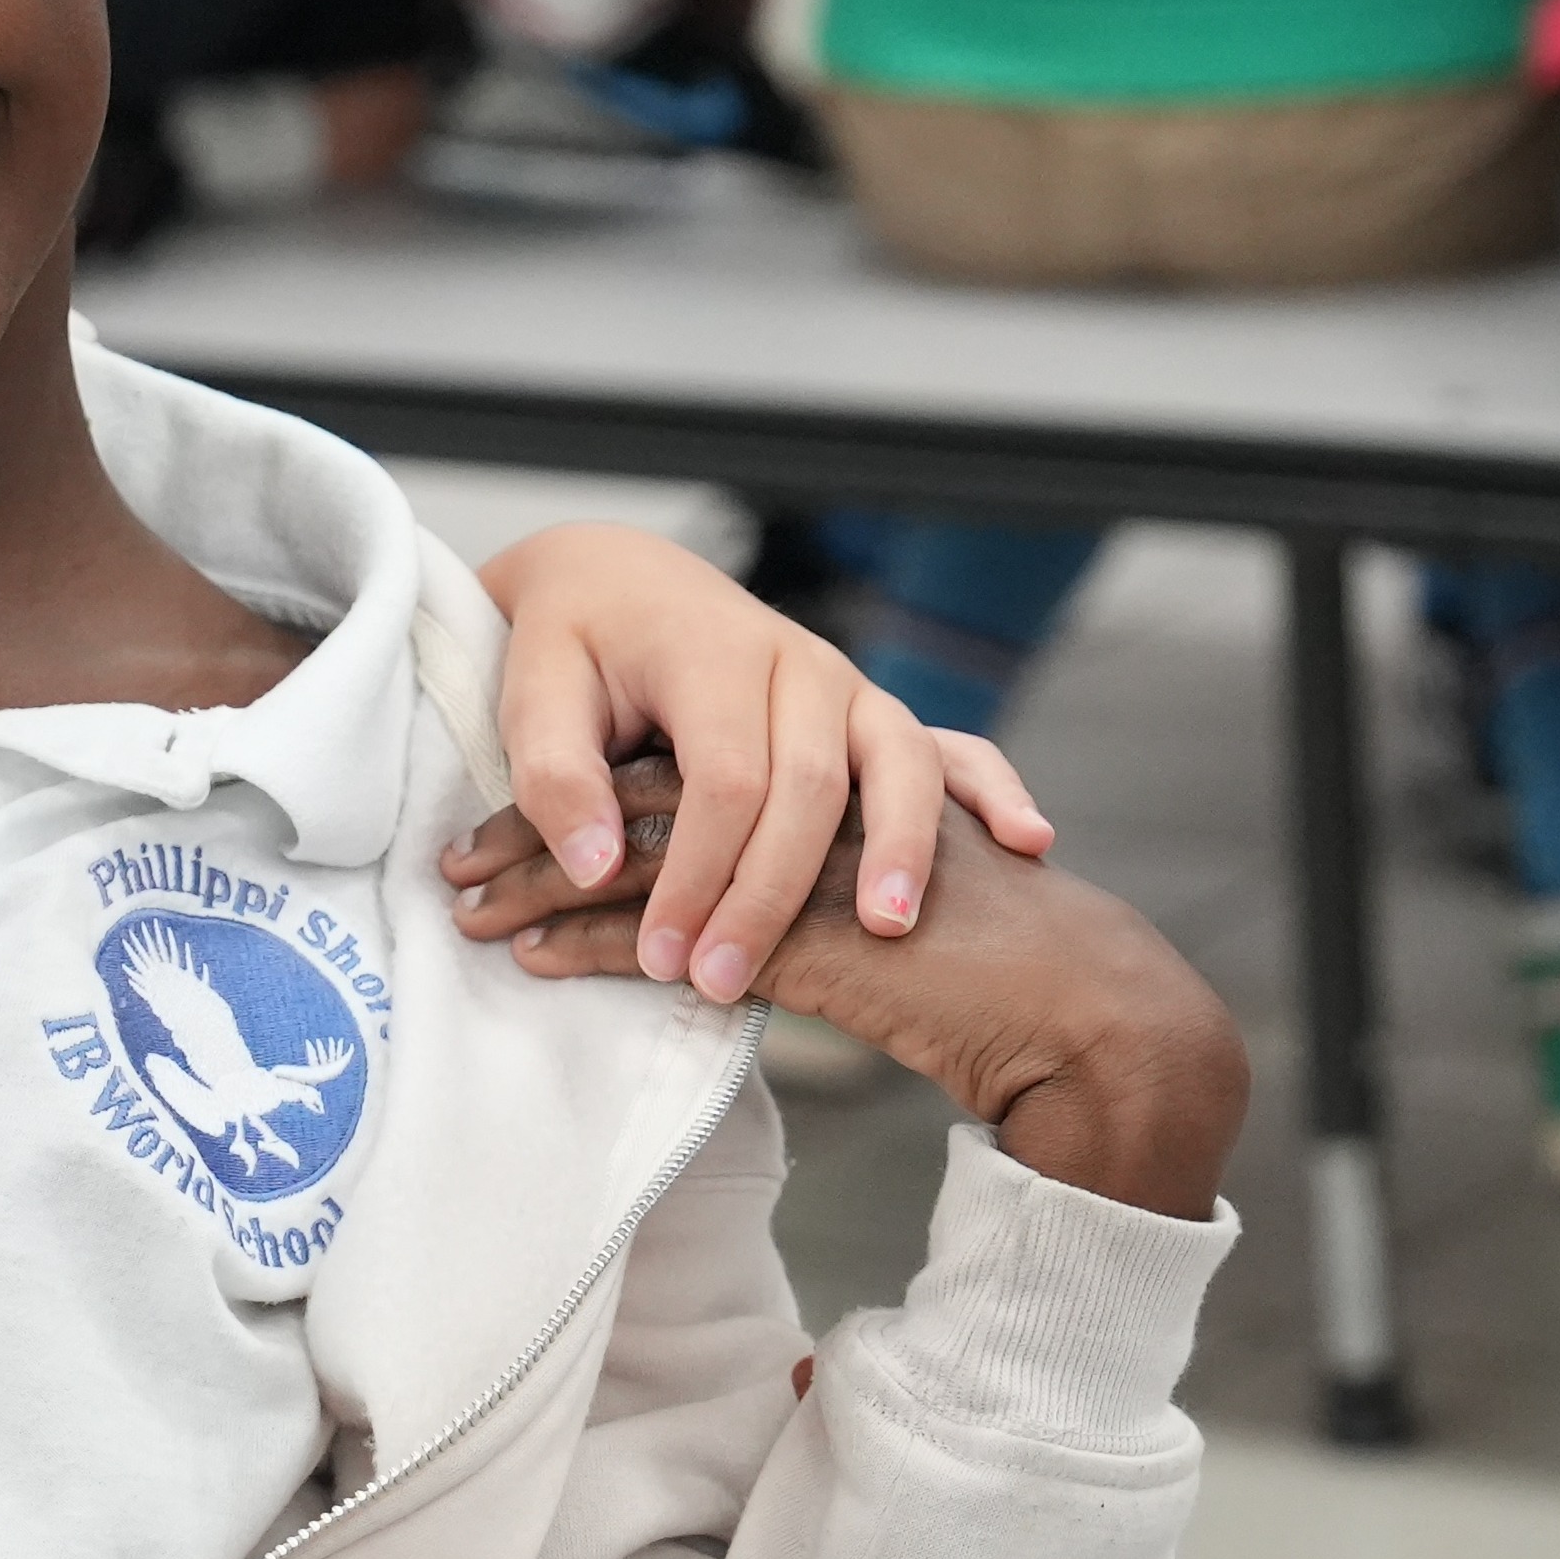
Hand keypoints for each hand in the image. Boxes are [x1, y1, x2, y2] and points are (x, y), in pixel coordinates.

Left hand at [455, 522, 1054, 1000]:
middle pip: (809, 788)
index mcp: (715, 653)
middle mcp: (798, 667)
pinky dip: (994, 788)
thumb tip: (594, 866)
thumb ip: (554, 773)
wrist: (623, 578)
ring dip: (902, 846)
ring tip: (890, 928)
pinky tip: (1026, 842)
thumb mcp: (533, 694)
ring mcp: (849, 690)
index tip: (665, 959)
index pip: (723, 780)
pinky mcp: (874, 718)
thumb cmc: (574, 646)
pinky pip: (957, 749)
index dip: (694, 877)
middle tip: (724, 980)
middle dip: (770, 895)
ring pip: (899, 763)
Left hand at [488, 766, 1246, 1219]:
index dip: (576, 809)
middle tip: (455, 881)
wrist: (1087, 1010)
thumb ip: (777, 874)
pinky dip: (602, 943)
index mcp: (830, 747)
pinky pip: (684, 924)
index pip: (679, 771)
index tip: (490, 850)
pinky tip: (542, 964)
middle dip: (544, 843)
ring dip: (559, 893)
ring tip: (480, 926)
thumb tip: (669, 889)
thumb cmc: (979, 965)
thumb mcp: (863, 898)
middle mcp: (825, 774)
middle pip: (654, 799)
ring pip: (660, 851)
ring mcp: (821, 840)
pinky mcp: (818, 918)